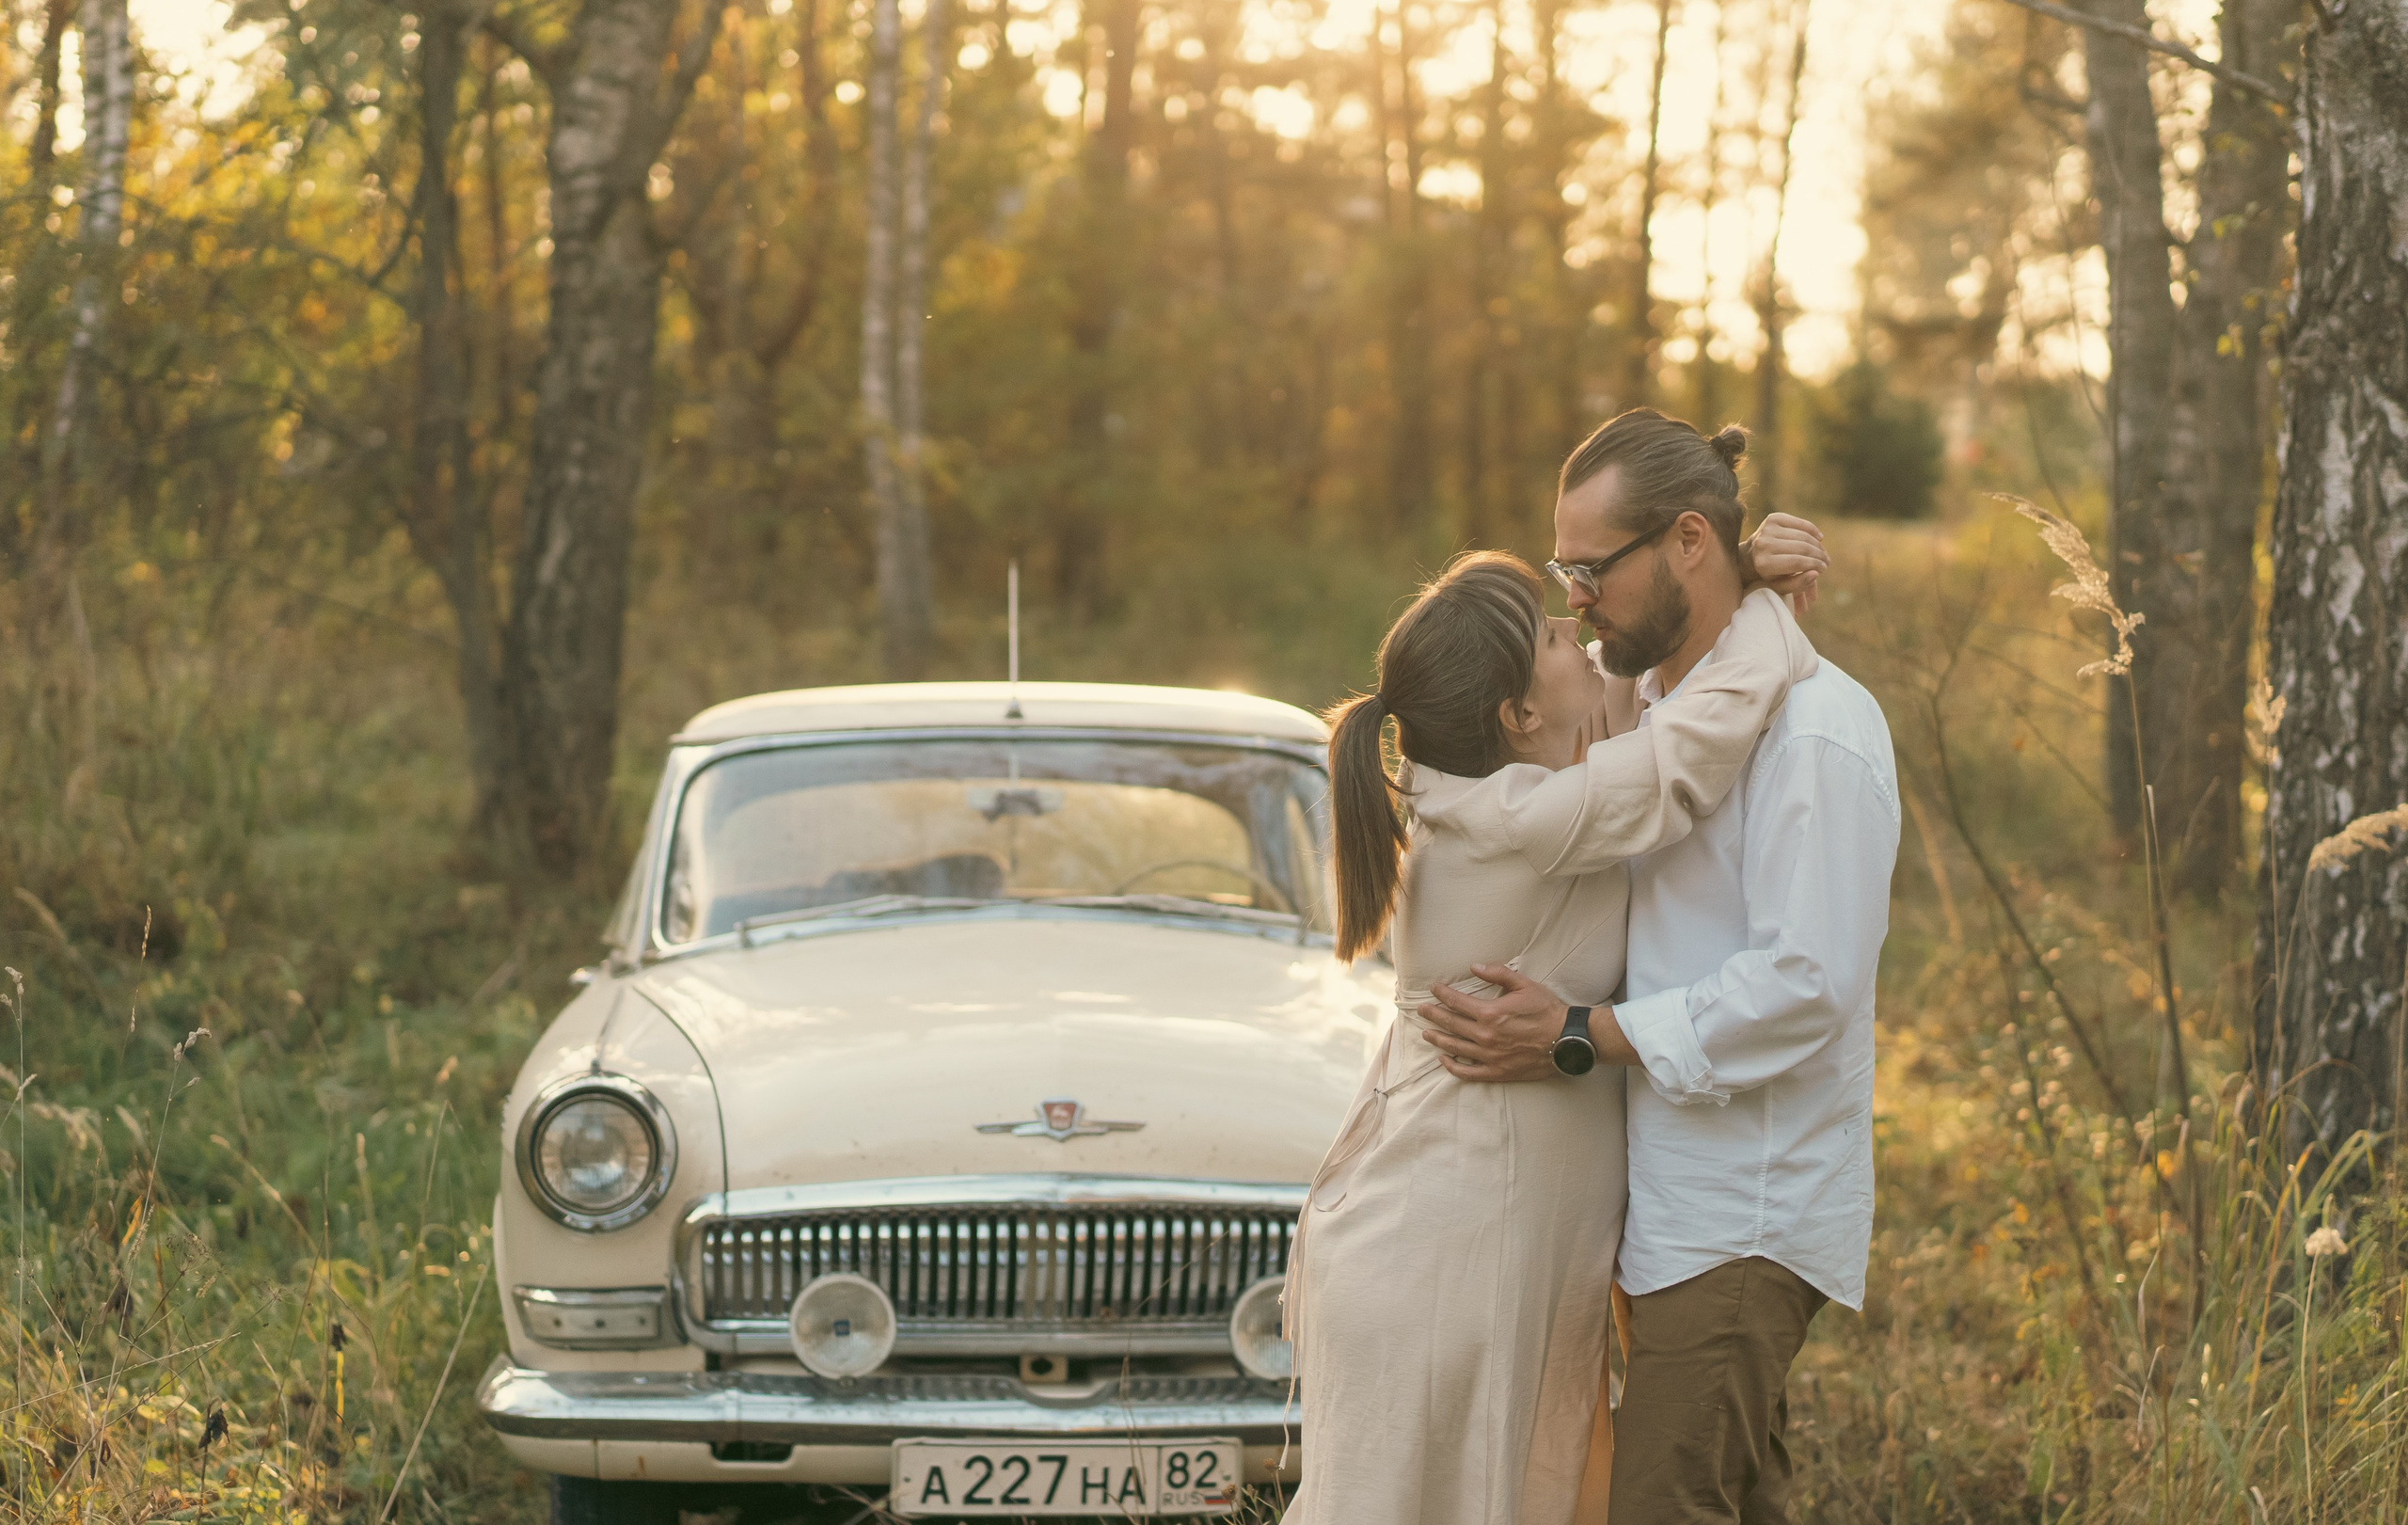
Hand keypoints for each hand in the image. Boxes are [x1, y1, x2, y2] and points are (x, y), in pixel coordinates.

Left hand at [1417, 964, 1570, 1082]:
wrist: (1566, 1040)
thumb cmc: (1547, 1011)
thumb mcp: (1525, 985)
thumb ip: (1498, 974)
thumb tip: (1475, 967)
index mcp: (1490, 1013)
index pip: (1456, 1002)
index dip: (1441, 994)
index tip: (1433, 989)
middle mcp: (1485, 1036)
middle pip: (1450, 1024)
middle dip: (1433, 1015)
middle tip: (1422, 1010)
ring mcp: (1489, 1056)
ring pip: (1454, 1047)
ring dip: (1437, 1039)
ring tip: (1426, 1033)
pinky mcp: (1497, 1072)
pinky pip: (1468, 1072)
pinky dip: (1453, 1067)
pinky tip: (1444, 1060)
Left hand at [1740, 512, 1827, 614]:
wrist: (1749, 556)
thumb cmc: (1768, 575)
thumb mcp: (1780, 586)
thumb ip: (1798, 584)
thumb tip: (1816, 573)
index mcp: (1763, 563)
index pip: (1797, 562)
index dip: (1814, 565)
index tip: (1823, 569)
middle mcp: (1763, 544)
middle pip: (1802, 547)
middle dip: (1818, 555)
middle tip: (1826, 561)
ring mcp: (1767, 529)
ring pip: (1803, 536)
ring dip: (1817, 545)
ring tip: (1823, 553)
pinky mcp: (1773, 518)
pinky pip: (1800, 523)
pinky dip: (1812, 530)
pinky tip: (1819, 538)